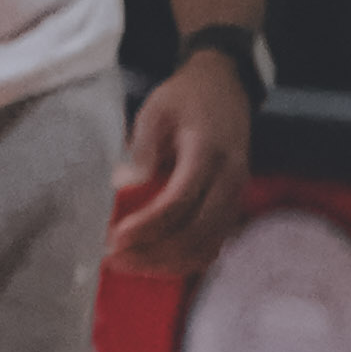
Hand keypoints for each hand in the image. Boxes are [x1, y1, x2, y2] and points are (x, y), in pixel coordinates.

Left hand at [105, 59, 253, 280]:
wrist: (225, 87)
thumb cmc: (186, 97)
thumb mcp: (155, 110)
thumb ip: (142, 148)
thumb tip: (124, 186)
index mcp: (208, 152)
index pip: (180, 201)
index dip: (147, 226)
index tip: (114, 238)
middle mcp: (230, 179)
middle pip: (196, 233)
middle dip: (153, 253)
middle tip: (114, 259)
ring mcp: (236, 196)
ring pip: (207, 247)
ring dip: (167, 264)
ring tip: (129, 264)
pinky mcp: (233, 206)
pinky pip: (213, 245)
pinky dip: (185, 261)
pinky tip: (155, 261)